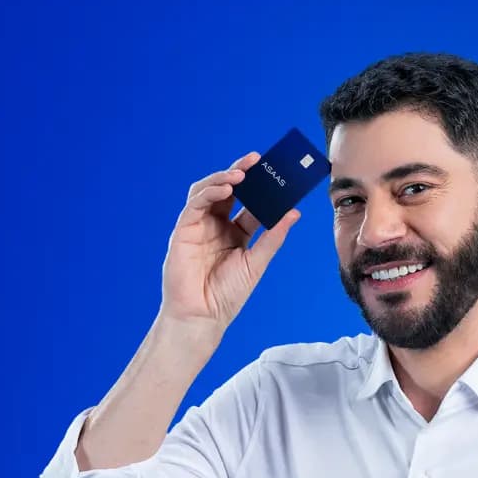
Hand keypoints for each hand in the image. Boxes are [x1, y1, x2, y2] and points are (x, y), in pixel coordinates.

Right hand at [159, 151, 301, 331]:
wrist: (203, 317)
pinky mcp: (183, 231)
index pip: (248, 202)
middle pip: (228, 190)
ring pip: (208, 191)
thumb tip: (294, 212)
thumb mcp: (256, 262)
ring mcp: (198, 227)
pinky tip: (225, 187)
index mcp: (234, 232)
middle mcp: (215, 225)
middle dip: (241, 172)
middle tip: (257, 160)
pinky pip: (195, 204)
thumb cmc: (226, 295)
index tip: (276, 173)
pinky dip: (209, 191)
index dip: (261, 187)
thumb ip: (273, 237)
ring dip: (223, 177)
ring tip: (242, 172)